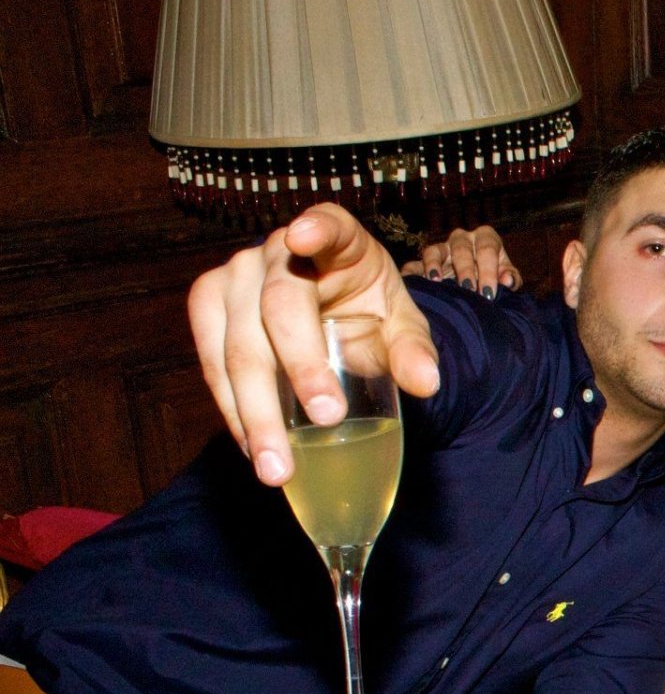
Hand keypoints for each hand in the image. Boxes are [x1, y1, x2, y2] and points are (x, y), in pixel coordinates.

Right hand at [188, 203, 438, 486]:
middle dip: (298, 370)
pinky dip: (233, 411)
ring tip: (276, 466)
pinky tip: (253, 449)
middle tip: (325, 422)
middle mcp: (275, 252)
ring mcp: (234, 278)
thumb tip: (426, 384)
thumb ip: (414, 350)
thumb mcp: (401, 326)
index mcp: (336, 240)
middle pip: (277, 310)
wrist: (333, 312)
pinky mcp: (209, 309)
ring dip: (253, 411)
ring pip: (235, 346)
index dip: (315, 230)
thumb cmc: (369, 311)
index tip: (303, 237)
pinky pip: (212, 364)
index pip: (328, 227)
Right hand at [400, 226, 518, 296]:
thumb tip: (508, 280)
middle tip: (468, 289)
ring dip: (434, 264)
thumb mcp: (507, 276)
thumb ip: (511, 277)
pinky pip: (415, 263)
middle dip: (465, 269)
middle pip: (462, 248)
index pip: (487, 249)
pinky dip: (412, 272)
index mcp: (486, 238)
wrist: (479, 283)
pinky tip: (413, 282)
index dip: (488, 271)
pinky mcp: (426, 262)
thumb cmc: (495, 277)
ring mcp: (443, 249)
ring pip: (435, 250)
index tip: (488, 293)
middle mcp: (463, 239)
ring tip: (436, 281)